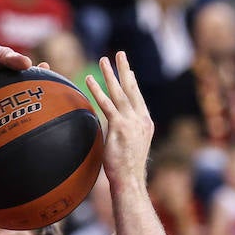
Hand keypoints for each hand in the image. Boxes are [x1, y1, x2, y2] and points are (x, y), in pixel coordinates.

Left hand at [87, 53, 154, 188]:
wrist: (130, 180)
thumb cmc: (127, 168)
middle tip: (120, 54)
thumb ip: (125, 132)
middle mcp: (141, 119)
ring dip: (111, 74)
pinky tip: (89, 79)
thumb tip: (114, 129)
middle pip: (132, 89)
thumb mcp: (131, 146)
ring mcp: (131, 122)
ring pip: (120, 93)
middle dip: (125, 69)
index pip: (138, 97)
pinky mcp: (119, 127)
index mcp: (146, 123)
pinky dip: (97, 90)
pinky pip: (106, 104)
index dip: (132, 82)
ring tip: (103, 60)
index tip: (127, 69)